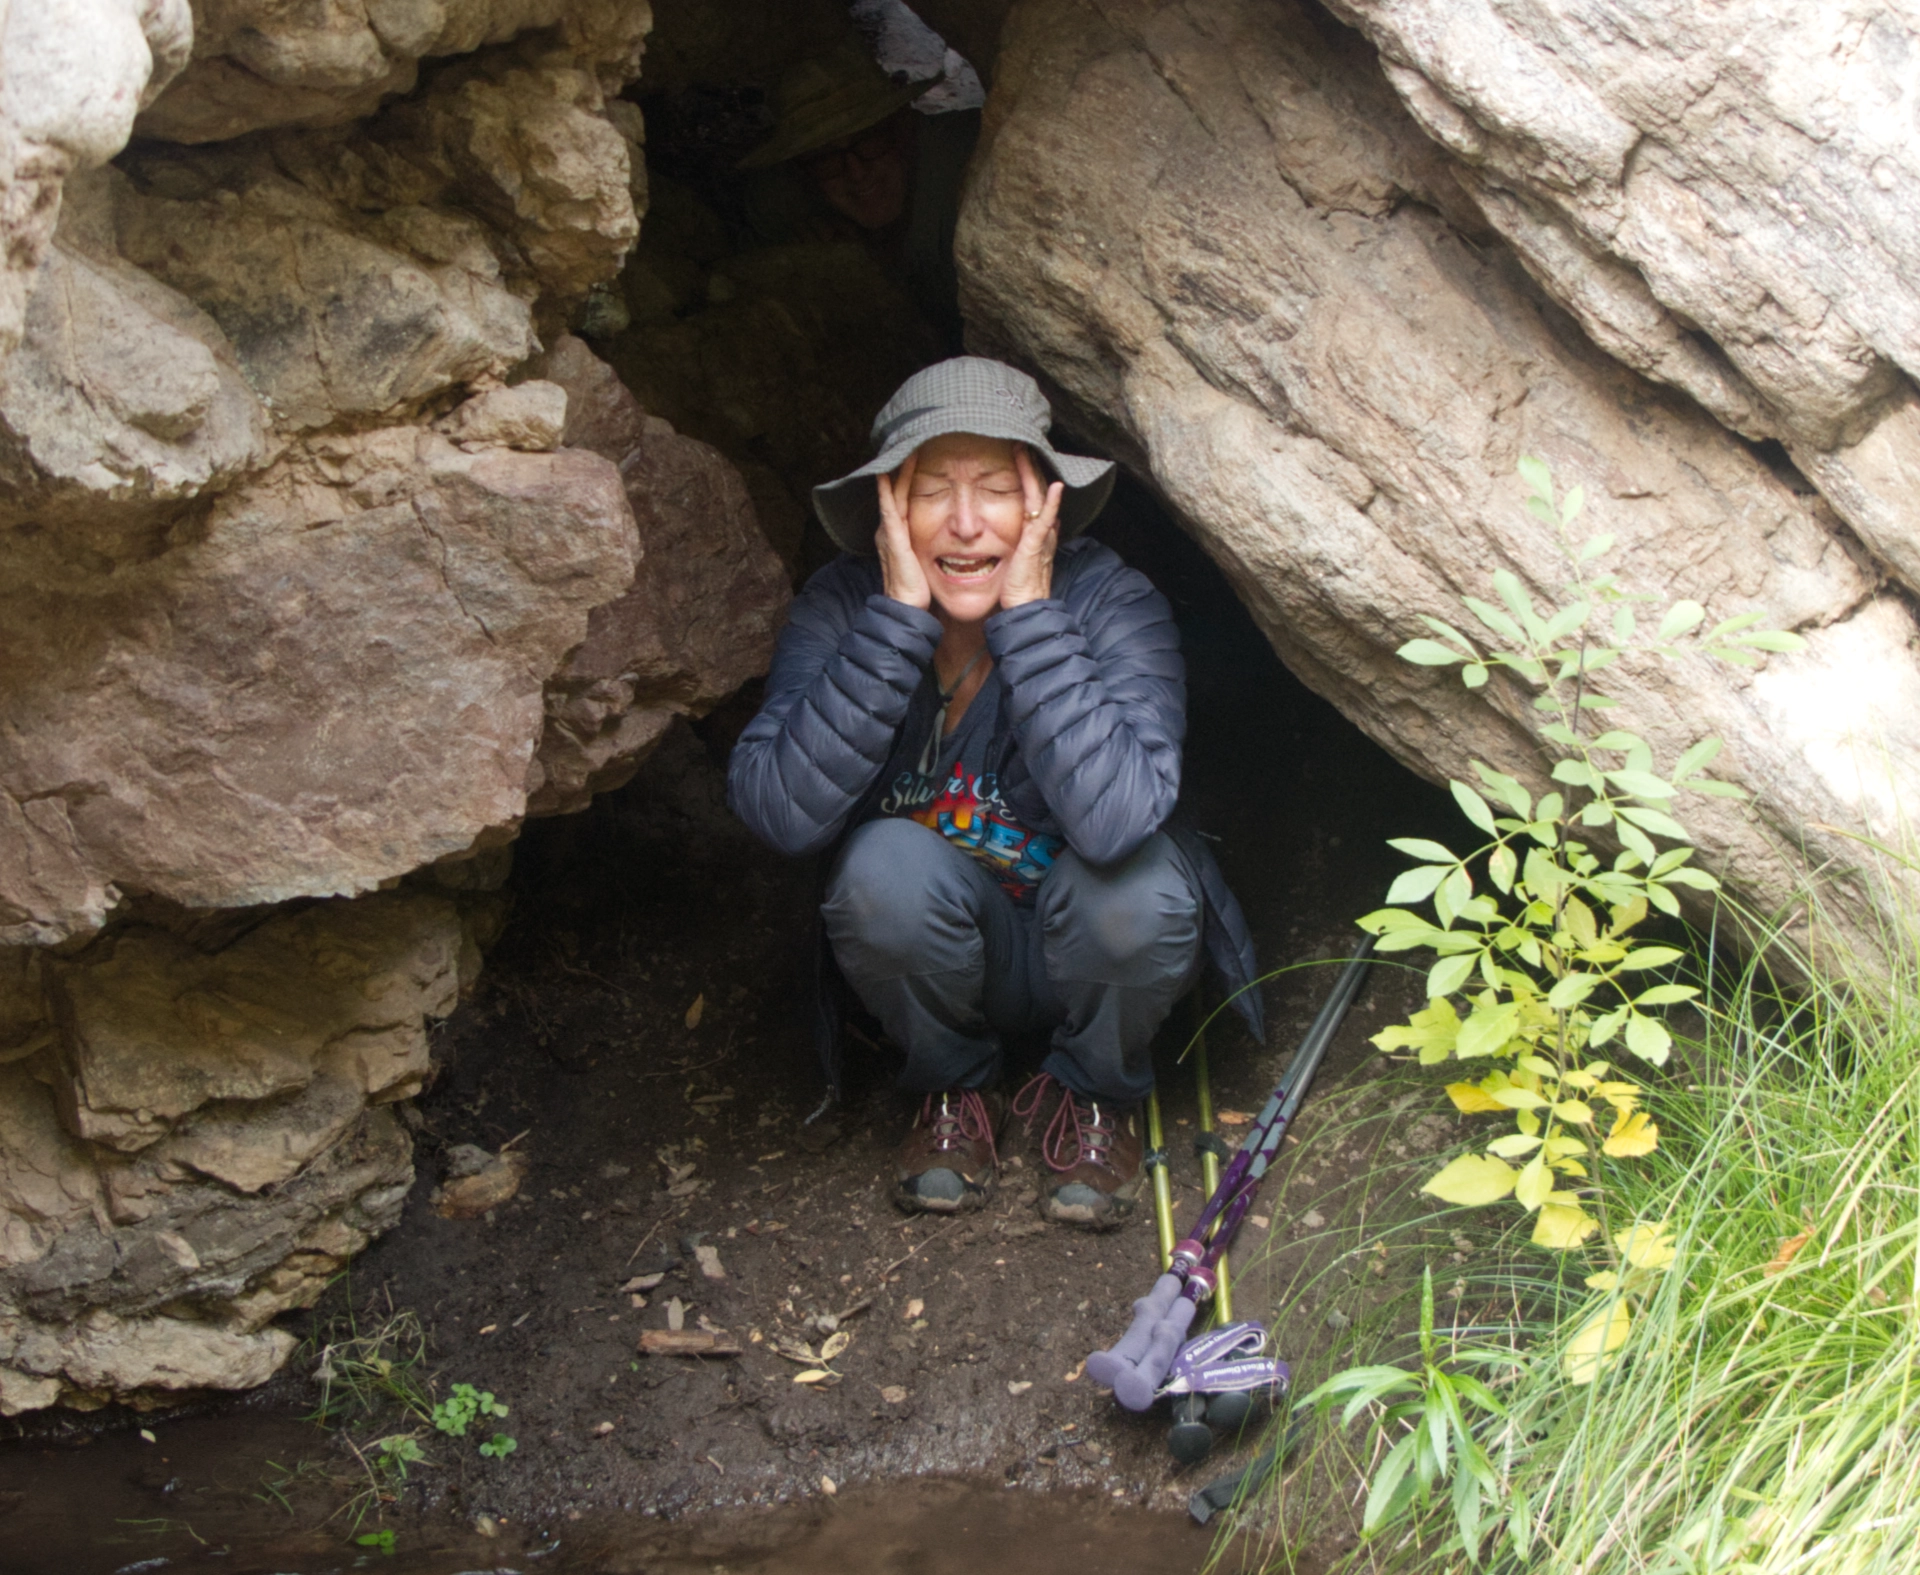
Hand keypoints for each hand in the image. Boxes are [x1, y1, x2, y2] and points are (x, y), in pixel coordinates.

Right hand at [874, 455, 929, 609]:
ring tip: (906, 449)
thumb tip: (951, 538)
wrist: (906, 610)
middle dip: (902, 469)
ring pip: (892, 495)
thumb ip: (930, 547)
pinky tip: (889, 472)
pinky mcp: (892, 539)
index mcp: (899, 534)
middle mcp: (891, 530)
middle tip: (912, 445)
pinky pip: (890, 507)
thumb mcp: (926, 562)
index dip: (909, 479)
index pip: (904, 498)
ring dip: (898, 473)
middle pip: (896, 491)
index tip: (920, 458)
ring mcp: (890, 533)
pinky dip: (889, 489)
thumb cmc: (918, 590)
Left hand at [999, 447, 1063, 609]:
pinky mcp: (1036, 547)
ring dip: (1036, 476)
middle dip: (1030, 469)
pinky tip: (1055, 487)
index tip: (1016, 458)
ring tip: (1030, 454)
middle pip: (1037, 493)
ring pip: (1040, 500)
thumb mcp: (1015, 561)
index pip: (1030, 499)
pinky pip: (1045, 521)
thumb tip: (1022, 532)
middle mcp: (1041, 532)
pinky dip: (1051, 504)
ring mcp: (1040, 538)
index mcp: (1033, 534)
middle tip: (1022, 446)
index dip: (1025, 478)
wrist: (1025, 610)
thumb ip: (1018, 545)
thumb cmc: (1018, 590)